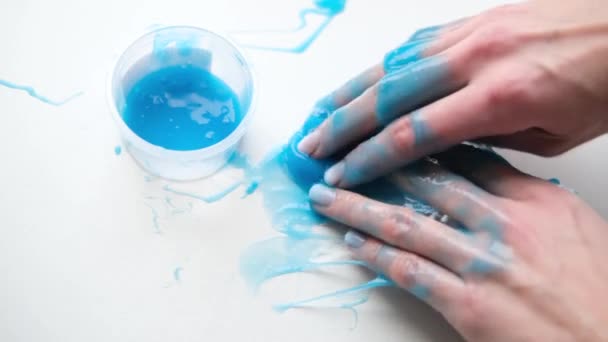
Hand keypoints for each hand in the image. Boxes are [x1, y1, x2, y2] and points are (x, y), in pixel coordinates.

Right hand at [298, 0, 607, 187]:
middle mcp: (474, 58)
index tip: (343, 175)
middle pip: (387, 97)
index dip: (370, 158)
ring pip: (390, 66)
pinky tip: (358, 83)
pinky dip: (378, 67)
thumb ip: (491, 142)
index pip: (412, 134)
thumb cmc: (602, 83)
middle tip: (311, 148)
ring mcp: (469, 34)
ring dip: (348, 93)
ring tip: (317, 116)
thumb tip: (446, 148)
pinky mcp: (470, 20)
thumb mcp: (555, 135)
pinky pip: (412, 45)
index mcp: (499, 95)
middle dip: (342, 126)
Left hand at [307, 144, 607, 340]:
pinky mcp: (468, 305)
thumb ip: (529, 199)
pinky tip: (353, 242)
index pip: (465, 160)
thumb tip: (490, 182)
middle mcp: (505, 224)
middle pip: (426, 184)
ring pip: (405, 223)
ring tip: (326, 196)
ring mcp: (483, 264)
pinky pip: (409, 271)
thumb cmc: (602, 290)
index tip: (386, 139)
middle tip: (342, 157)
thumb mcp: (575, 227)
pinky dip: (376, 254)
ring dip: (357, 208)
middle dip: (376, 167)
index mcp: (535, 200)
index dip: (418, 147)